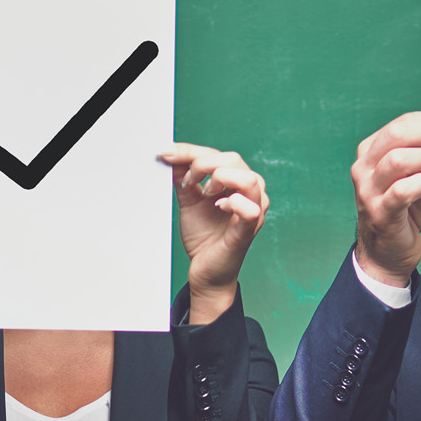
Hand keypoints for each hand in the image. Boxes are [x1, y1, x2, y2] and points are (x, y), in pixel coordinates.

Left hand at [159, 143, 268, 323]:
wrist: (204, 269)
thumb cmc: (203, 235)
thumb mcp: (189, 199)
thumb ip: (184, 176)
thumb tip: (171, 153)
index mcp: (236, 182)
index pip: (219, 155)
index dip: (191, 151)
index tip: (166, 153)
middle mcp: (250, 193)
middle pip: (233, 160)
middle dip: (204, 164)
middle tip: (187, 181)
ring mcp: (253, 211)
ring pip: (248, 179)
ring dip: (220, 178)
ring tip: (204, 192)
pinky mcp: (248, 230)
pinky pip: (251, 210)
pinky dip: (234, 202)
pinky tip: (218, 205)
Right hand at [351, 110, 420, 286]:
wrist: (387, 252)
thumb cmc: (404, 209)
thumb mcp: (420, 172)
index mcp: (371, 151)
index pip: (402, 122)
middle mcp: (364, 168)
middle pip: (397, 133)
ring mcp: (369, 191)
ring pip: (398, 159)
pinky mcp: (380, 213)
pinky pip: (403, 190)